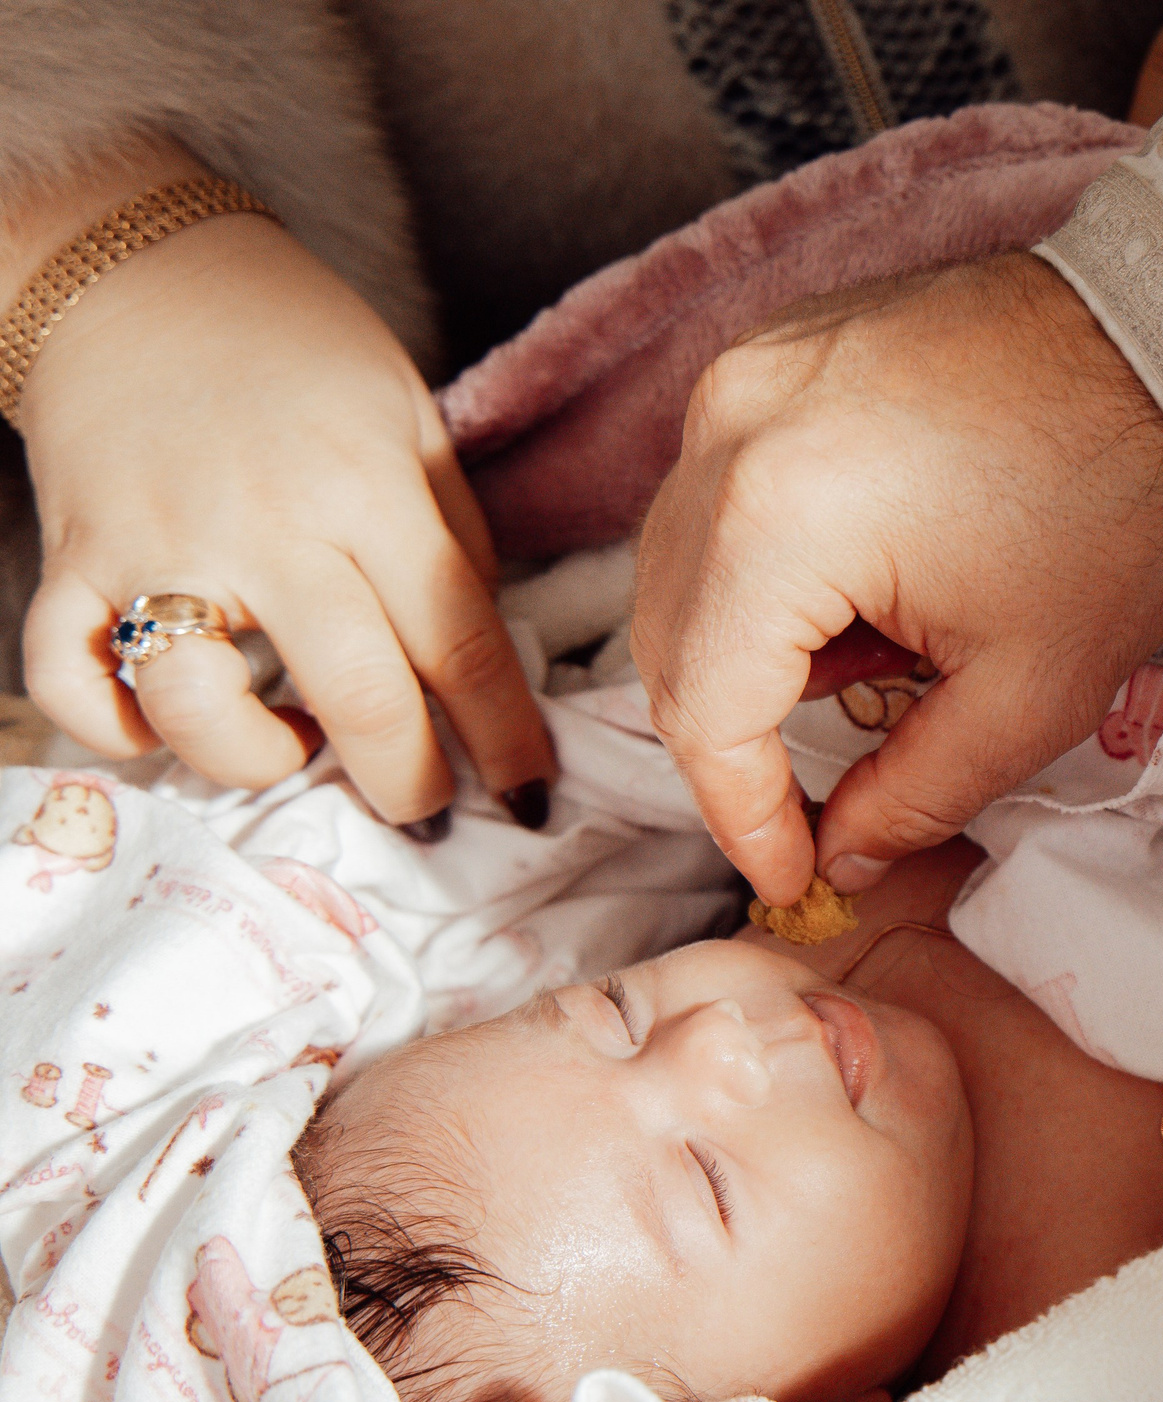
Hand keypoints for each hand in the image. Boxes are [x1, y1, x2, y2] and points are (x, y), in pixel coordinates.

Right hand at [13, 142, 552, 834]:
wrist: (135, 266)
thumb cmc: (295, 348)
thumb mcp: (411, 418)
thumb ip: (452, 538)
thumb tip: (487, 662)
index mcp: (368, 488)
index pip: (460, 642)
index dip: (507, 739)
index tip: (532, 799)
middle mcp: (266, 525)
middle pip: (356, 696)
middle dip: (405, 783)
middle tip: (423, 810)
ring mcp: (157, 544)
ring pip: (198, 711)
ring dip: (257, 760)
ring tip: (292, 743)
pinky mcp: (69, 556)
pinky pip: (68, 681)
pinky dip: (112, 729)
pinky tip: (165, 723)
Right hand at [632, 253, 1162, 904]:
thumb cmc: (1124, 501)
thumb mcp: (1033, 693)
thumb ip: (916, 795)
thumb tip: (843, 853)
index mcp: (778, 518)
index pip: (703, 709)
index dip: (740, 817)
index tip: (792, 874)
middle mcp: (728, 431)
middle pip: (668, 639)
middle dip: (738, 741)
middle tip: (823, 806)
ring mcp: (741, 379)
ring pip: (681, 569)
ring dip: (753, 652)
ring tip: (883, 662)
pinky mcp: (772, 355)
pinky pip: (719, 494)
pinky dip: (767, 569)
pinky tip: (872, 587)